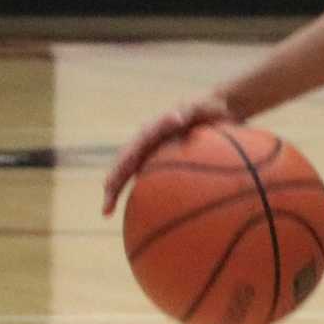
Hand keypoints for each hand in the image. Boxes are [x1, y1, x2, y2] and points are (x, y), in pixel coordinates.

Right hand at [101, 94, 234, 214]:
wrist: (218, 109)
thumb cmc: (209, 107)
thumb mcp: (199, 106)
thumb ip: (187, 111)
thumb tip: (174, 118)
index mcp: (152, 131)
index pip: (130, 151)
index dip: (119, 167)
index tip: (109, 184)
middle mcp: (148, 143)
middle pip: (125, 165)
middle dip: (113, 185)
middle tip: (105, 208)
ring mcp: (154, 152)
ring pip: (133, 174)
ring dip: (121, 192)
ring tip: (109, 212)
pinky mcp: (163, 159)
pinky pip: (152, 179)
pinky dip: (147, 195)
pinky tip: (148, 216)